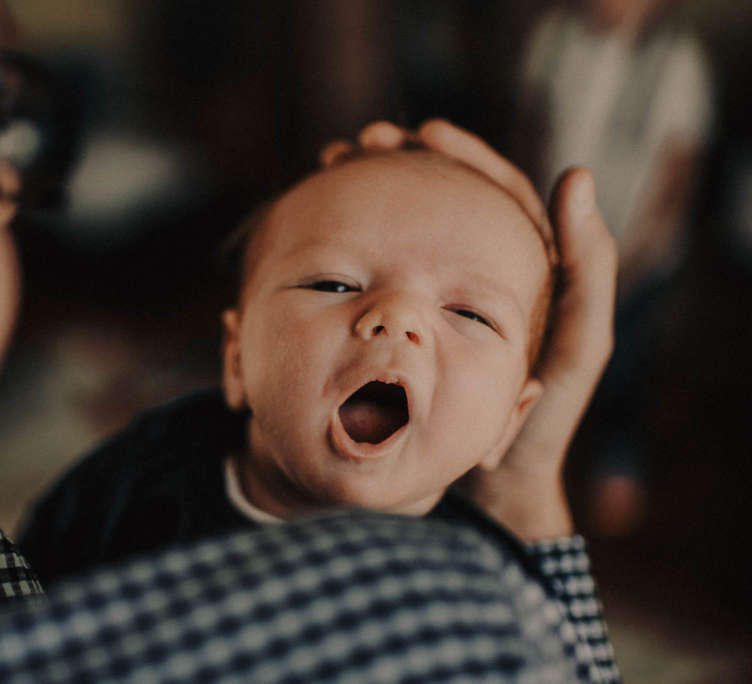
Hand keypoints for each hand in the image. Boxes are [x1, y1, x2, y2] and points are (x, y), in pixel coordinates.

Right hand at [322, 121, 617, 539]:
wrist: (486, 495)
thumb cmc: (537, 428)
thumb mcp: (576, 350)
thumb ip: (588, 274)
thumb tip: (576, 176)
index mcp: (526, 274)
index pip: (496, 193)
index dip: (462, 156)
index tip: (422, 132)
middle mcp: (479, 281)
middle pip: (442, 203)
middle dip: (402, 164)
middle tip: (360, 144)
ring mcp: (436, 306)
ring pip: (402, 234)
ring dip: (370, 196)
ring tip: (332, 169)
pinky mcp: (404, 333)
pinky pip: (377, 278)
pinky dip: (350, 250)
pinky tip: (321, 236)